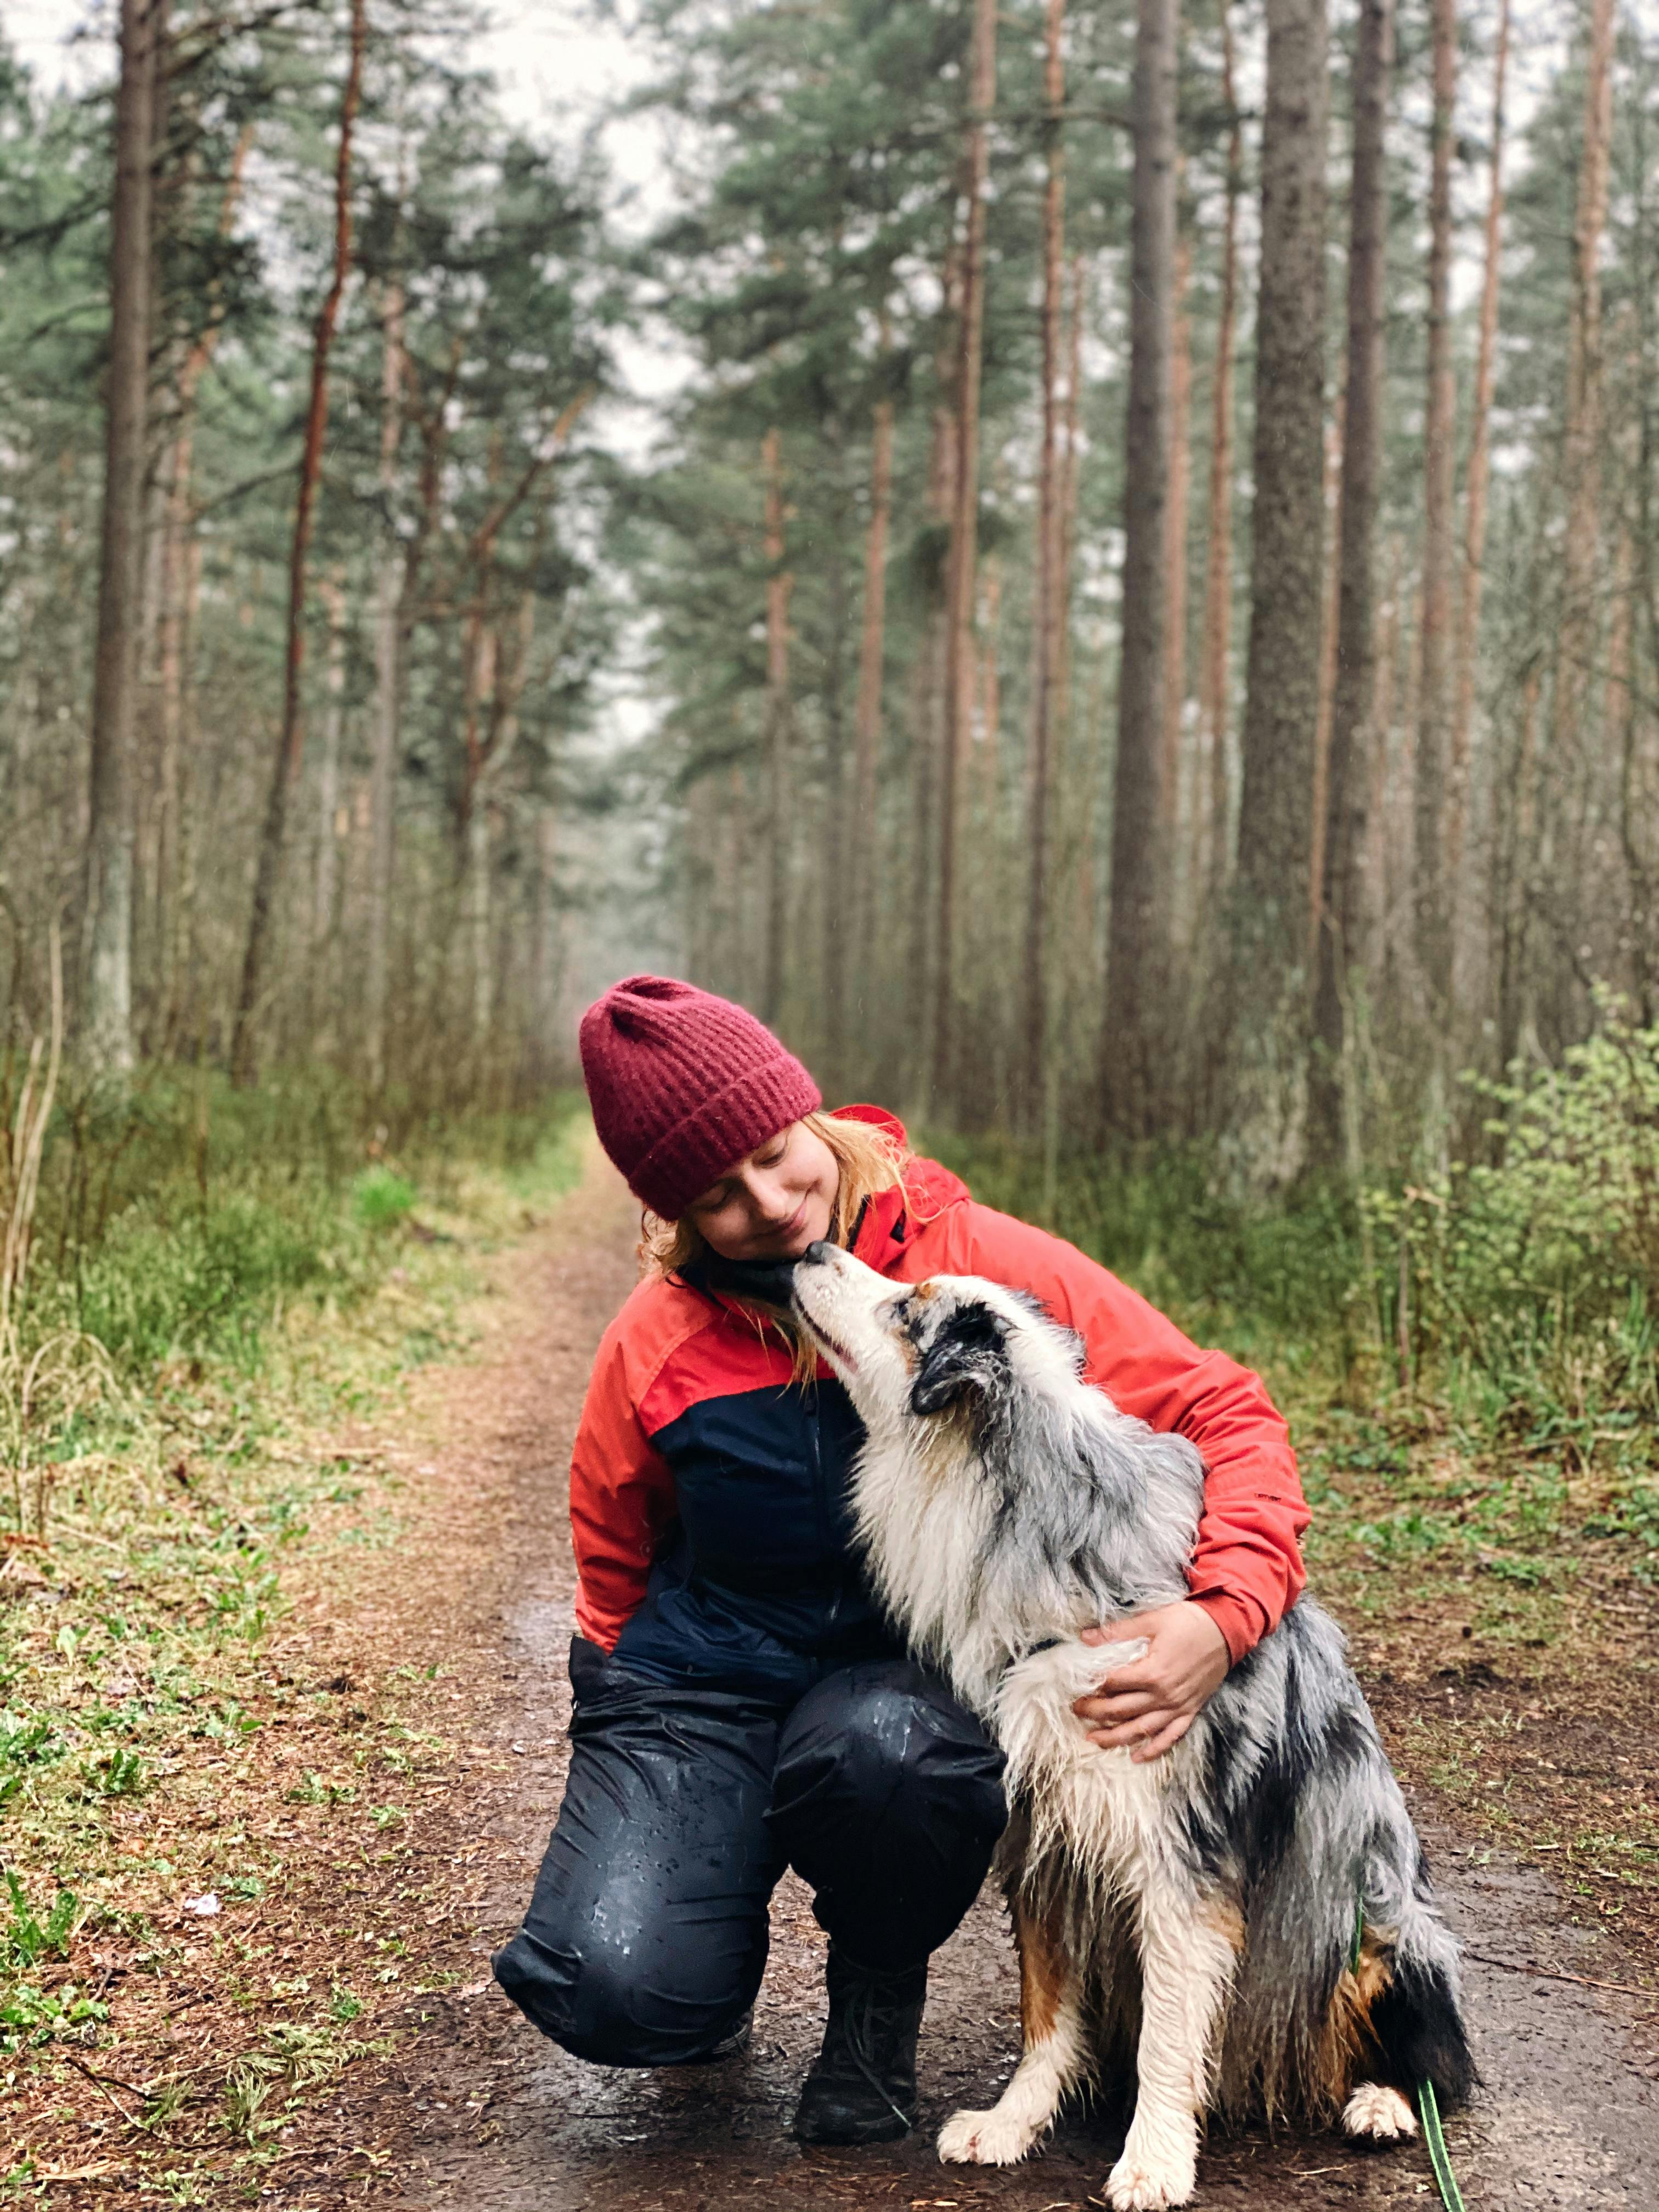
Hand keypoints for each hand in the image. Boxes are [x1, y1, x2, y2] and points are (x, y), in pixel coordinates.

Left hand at [1071, 1601, 1229, 1761]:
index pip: (1113, 1683)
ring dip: (1115, 1737)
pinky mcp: (1190, 1711)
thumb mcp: (1152, 1620)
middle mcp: (1164, 1695)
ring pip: (1141, 1729)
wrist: (1227, 1630)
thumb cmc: (1189, 1622)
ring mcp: (1178, 1706)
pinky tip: (1137, 1757)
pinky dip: (1154, 1750)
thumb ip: (1118, 1632)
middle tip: (1076, 1710)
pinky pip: (1170, 1737)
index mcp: (1152, 1672)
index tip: (1076, 1685)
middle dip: (1095, 1712)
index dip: (1092, 1685)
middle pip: (1121, 1709)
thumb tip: (1085, 1638)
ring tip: (1093, 1740)